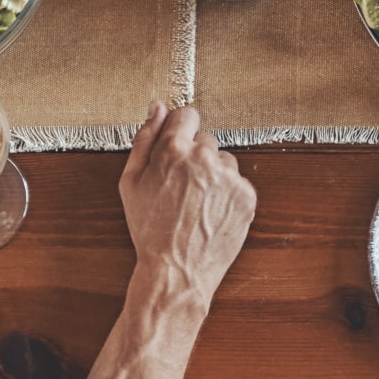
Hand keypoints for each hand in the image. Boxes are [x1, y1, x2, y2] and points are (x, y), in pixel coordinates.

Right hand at [119, 102, 256, 300]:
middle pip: (205, 140)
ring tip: (196, 204)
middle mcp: (204, 159)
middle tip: (181, 188)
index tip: (177, 147)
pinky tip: (210, 212)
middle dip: (194, 157)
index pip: (187, 115)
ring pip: (224, 161)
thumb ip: (144, 139)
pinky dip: (228, 194)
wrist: (176, 271)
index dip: (179, 132)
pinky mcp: (246, 196)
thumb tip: (157, 107)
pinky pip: (238, 183)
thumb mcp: (131, 183)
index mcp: (173, 151)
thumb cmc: (150, 229)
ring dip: (214, 175)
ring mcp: (229, 178)